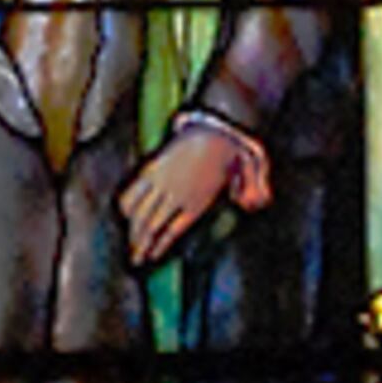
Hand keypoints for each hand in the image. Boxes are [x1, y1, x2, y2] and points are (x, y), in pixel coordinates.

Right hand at [118, 107, 275, 269]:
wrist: (215, 122)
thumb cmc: (234, 148)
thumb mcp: (251, 171)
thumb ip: (254, 191)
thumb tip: (256, 206)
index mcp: (197, 200)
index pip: (171, 230)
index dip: (158, 247)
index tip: (149, 259)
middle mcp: (175, 192)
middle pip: (150, 224)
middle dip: (140, 245)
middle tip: (134, 260)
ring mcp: (162, 179)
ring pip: (140, 209)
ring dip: (132, 228)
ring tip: (129, 243)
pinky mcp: (155, 166)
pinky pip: (135, 188)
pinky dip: (127, 203)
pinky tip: (125, 212)